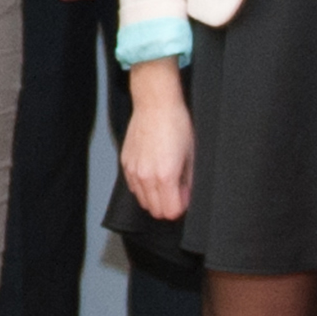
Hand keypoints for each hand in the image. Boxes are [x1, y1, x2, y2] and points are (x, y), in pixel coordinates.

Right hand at [120, 61, 193, 222]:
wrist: (155, 104)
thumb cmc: (176, 123)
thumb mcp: (191, 154)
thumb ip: (188, 181)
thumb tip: (185, 196)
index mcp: (165, 175)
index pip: (170, 211)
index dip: (181, 207)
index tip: (186, 196)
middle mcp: (146, 176)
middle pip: (155, 210)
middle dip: (168, 205)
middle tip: (178, 190)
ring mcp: (133, 170)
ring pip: (142, 201)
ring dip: (155, 198)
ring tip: (165, 181)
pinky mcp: (125, 163)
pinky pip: (133, 187)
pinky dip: (143, 187)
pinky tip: (153, 174)